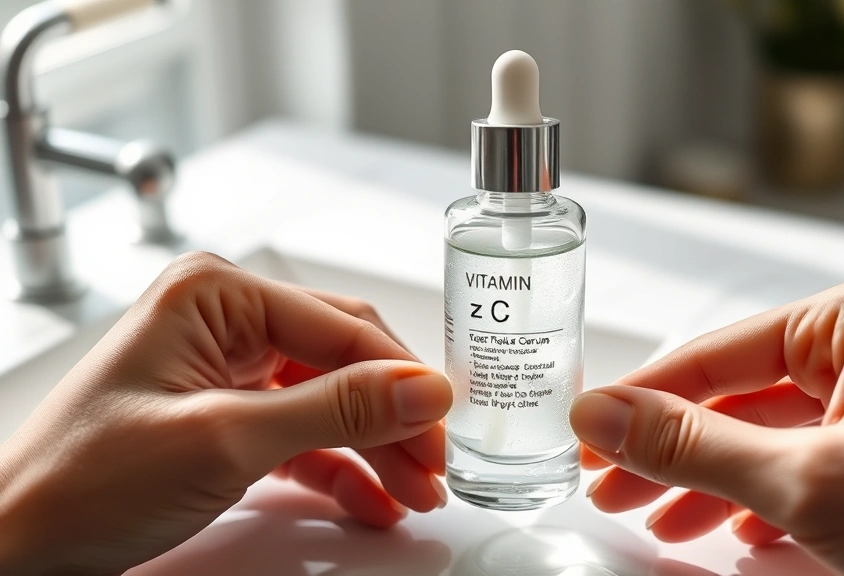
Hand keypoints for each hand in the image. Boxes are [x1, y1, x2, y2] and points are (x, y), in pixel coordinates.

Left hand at [0, 252, 452, 574]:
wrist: (17, 545)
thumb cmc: (82, 480)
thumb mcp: (226, 440)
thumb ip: (335, 411)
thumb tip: (423, 390)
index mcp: (217, 295)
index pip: (342, 328)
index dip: (400, 382)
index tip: (441, 428)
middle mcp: (225, 322)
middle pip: (344, 362)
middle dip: (392, 419)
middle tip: (432, 468)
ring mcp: (226, 369)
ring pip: (330, 400)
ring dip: (374, 448)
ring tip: (411, 493)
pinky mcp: (226, 415)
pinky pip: (302, 434)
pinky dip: (338, 468)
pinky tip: (369, 498)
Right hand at [570, 280, 843, 575]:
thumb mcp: (810, 482)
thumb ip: (694, 446)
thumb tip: (605, 415)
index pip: (707, 357)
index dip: (639, 402)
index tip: (586, 437)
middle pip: (725, 398)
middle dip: (665, 451)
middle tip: (609, 487)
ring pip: (752, 438)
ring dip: (701, 483)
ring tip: (655, 518)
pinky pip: (789, 468)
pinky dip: (750, 503)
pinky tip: (727, 535)